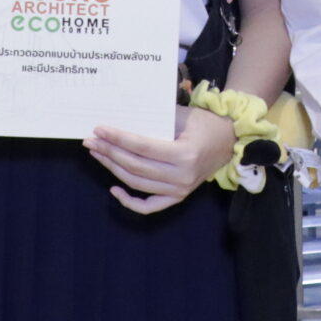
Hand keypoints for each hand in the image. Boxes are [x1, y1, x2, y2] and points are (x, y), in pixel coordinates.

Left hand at [89, 106, 235, 213]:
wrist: (229, 141)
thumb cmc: (205, 123)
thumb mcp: (182, 115)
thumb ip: (155, 119)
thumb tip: (120, 119)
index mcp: (185, 154)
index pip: (142, 147)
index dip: (118, 139)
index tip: (99, 130)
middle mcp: (182, 176)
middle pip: (135, 166)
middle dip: (110, 152)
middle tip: (91, 141)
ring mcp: (180, 190)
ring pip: (137, 183)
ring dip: (113, 169)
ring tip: (98, 154)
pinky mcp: (178, 197)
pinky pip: (149, 206)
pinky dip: (129, 201)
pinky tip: (113, 187)